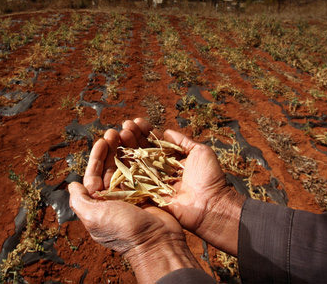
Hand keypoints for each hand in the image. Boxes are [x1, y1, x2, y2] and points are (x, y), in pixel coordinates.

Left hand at [69, 127, 202, 282]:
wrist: (158, 243)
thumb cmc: (124, 230)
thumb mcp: (95, 217)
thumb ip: (80, 201)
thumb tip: (72, 185)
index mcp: (101, 203)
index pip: (94, 175)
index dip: (97, 156)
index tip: (102, 140)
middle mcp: (116, 198)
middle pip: (112, 167)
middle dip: (112, 149)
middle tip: (115, 132)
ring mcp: (135, 195)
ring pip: (128, 166)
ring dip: (127, 149)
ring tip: (129, 134)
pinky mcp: (151, 193)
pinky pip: (145, 170)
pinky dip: (143, 157)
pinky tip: (144, 145)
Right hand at [121, 118, 244, 255]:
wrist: (211, 204)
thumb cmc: (209, 178)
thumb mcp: (200, 152)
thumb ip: (183, 142)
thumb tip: (167, 132)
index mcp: (171, 160)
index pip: (154, 142)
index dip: (145, 131)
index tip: (136, 121)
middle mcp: (160, 170)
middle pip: (142, 151)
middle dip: (132, 137)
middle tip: (125, 126)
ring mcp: (153, 182)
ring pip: (135, 163)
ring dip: (126, 149)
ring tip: (119, 135)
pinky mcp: (148, 196)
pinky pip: (132, 183)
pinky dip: (122, 170)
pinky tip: (115, 156)